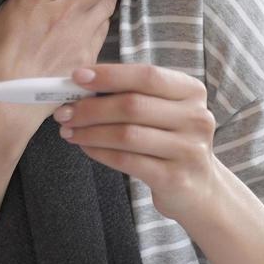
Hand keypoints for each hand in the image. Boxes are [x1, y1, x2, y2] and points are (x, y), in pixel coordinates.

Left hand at [53, 63, 221, 224]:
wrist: (199, 188)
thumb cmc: (170, 141)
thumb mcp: (164, 111)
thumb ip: (132, 94)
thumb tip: (81, 84)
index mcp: (191, 91)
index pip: (147, 76)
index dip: (109, 75)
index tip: (77, 77)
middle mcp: (196, 118)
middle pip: (132, 105)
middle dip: (91, 107)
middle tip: (64, 111)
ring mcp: (188, 149)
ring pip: (126, 135)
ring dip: (90, 131)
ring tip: (68, 131)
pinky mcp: (174, 177)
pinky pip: (126, 160)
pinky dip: (99, 152)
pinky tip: (86, 147)